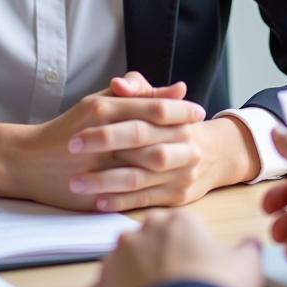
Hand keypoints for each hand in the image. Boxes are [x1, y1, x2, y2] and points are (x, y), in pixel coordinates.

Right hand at [0, 73, 204, 210]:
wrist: (29, 160)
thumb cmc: (71, 125)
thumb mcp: (100, 99)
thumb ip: (136, 91)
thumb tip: (178, 90)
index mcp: (107, 108)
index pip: (155, 109)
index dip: (181, 111)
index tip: (199, 112)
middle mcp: (104, 132)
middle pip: (157, 135)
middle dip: (183, 135)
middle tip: (202, 135)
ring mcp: (99, 163)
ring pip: (147, 163)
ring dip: (172, 161)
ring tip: (190, 158)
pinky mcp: (95, 189)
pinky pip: (131, 191)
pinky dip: (153, 187)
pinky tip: (168, 182)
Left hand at [68, 72, 260, 210]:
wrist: (213, 157)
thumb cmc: (174, 128)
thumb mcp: (161, 105)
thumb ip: (139, 91)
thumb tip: (118, 85)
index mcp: (182, 120)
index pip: (154, 111)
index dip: (118, 116)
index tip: (82, 122)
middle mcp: (186, 146)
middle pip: (144, 144)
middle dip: (107, 143)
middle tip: (73, 147)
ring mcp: (182, 173)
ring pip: (140, 177)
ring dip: (106, 181)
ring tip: (76, 182)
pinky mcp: (177, 197)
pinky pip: (145, 199)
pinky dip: (120, 201)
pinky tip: (97, 201)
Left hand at [86, 210, 261, 286]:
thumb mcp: (246, 267)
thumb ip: (247, 249)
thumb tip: (251, 245)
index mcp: (175, 222)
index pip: (177, 227)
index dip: (187, 249)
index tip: (194, 267)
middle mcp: (140, 234)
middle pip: (146, 244)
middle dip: (156, 261)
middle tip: (174, 286)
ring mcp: (114, 262)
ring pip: (122, 267)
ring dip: (134, 280)